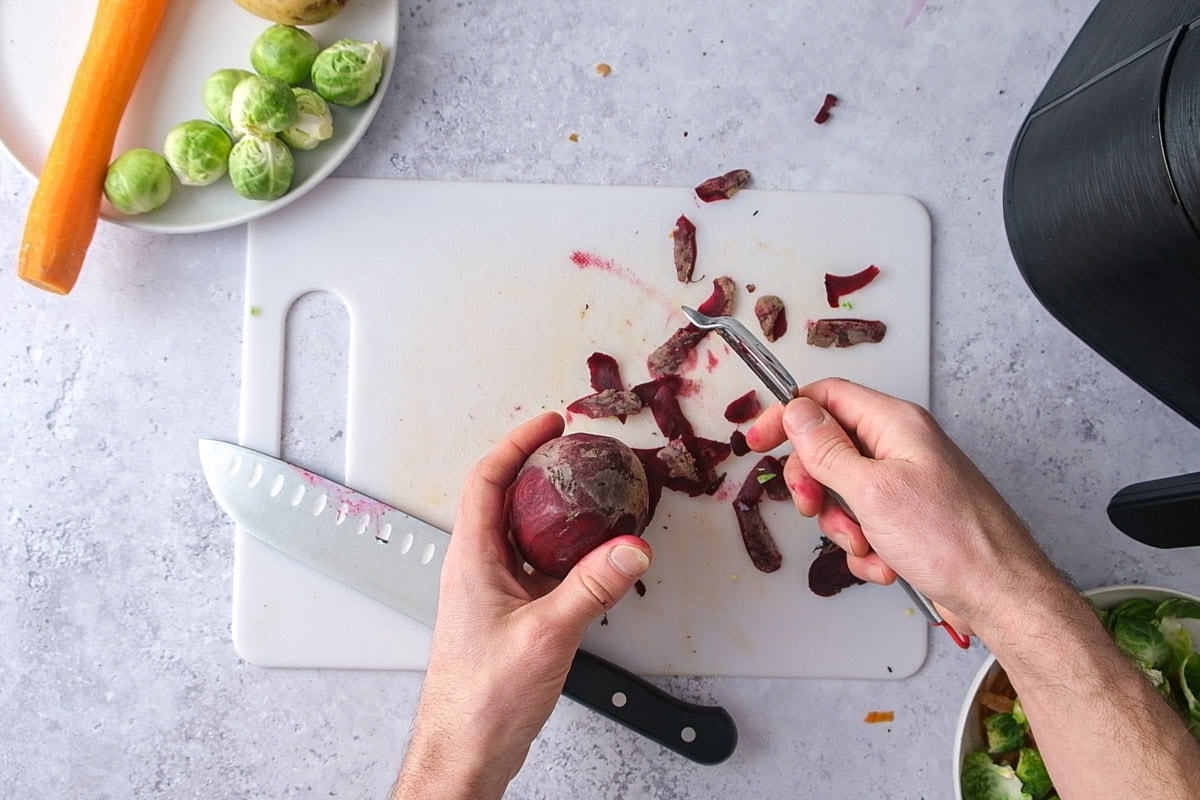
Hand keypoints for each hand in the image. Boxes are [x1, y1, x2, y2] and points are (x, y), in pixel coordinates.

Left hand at [392, 412, 652, 799]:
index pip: (486, 479)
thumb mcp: (548, 635)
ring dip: (550, 507)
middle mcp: (476, 568)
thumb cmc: (482, 700)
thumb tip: (630, 548)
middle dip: (537, 466)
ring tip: (588, 493)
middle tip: (574, 448)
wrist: (465, 750)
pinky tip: (590, 556)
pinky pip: (534, 563)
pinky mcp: (507, 613)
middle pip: (501, 496)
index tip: (550, 424)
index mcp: (471, 559)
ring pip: (519, 531)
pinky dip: (561, 548)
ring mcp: (491, 591)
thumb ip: (593, 588)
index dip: (516, 443)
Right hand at [746, 378, 1057, 636]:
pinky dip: (865, 548)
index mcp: (895, 424)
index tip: (757, 441)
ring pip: (842, 491)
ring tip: (865, 545)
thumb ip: (826, 449)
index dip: (787, 415)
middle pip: (828, 447)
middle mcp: (900, 447)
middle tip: (812, 507)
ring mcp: (905, 483)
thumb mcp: (871, 491)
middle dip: (815, 484)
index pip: (826, 398)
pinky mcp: (908, 518)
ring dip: (842, 525)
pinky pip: (863, 524)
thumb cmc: (953, 541)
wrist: (1001, 594)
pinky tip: (885, 564)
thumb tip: (796, 411)